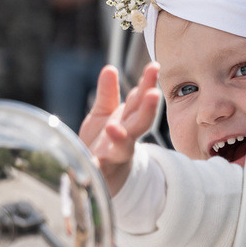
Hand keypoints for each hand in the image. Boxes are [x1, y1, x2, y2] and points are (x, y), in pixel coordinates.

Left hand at [79, 62, 160, 196]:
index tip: (154, 67)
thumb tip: (110, 67)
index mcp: (127, 120)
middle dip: (147, 109)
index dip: (147, 84)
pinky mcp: (101, 172)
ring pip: (121, 147)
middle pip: (140, 122)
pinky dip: (96, 167)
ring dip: (120, 138)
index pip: (140, 99)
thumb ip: (107, 94)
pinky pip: (99, 170)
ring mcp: (115, 156)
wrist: (100, 179)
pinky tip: (92, 162)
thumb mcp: (104, 115)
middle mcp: (126, 137)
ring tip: (113, 128)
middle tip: (153, 94)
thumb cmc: (102, 143)